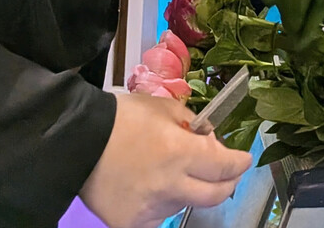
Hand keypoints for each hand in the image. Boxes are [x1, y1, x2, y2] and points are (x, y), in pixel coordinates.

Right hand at [80, 93, 251, 227]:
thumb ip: (191, 124)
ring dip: (188, 189)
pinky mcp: (132, 224)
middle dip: (228, 182)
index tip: (245, 159)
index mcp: (179, 152)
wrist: (78, 141)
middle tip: (228, 174)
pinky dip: (162, 204)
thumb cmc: (122, 117)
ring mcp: (151, 209)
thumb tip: (208, 141)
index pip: (224, 165)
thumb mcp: (162, 107)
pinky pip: (158, 218)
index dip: (239, 162)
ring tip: (172, 171)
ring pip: (185, 204)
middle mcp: (170, 185)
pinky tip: (152, 189)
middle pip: (215, 195)